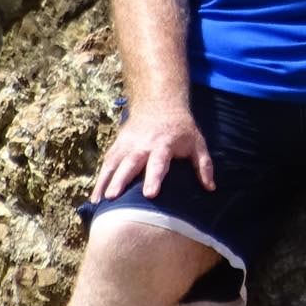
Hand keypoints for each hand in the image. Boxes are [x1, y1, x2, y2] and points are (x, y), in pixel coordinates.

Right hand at [91, 102, 214, 200]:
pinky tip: (95, 198)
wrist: (160, 104)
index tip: (150, 194)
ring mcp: (127, 145)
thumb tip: (211, 188)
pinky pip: (106, 164)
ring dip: (105, 182)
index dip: (154, 178)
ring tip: (99, 201)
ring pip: (114, 164)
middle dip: (122, 180)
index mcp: (164, 144)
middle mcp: (143, 145)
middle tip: (113, 197)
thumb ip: (204, 165)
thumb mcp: (197, 142)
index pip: (159, 162)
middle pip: (131, 164)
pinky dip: (99, 180)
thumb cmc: (181, 128)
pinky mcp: (117, 146)